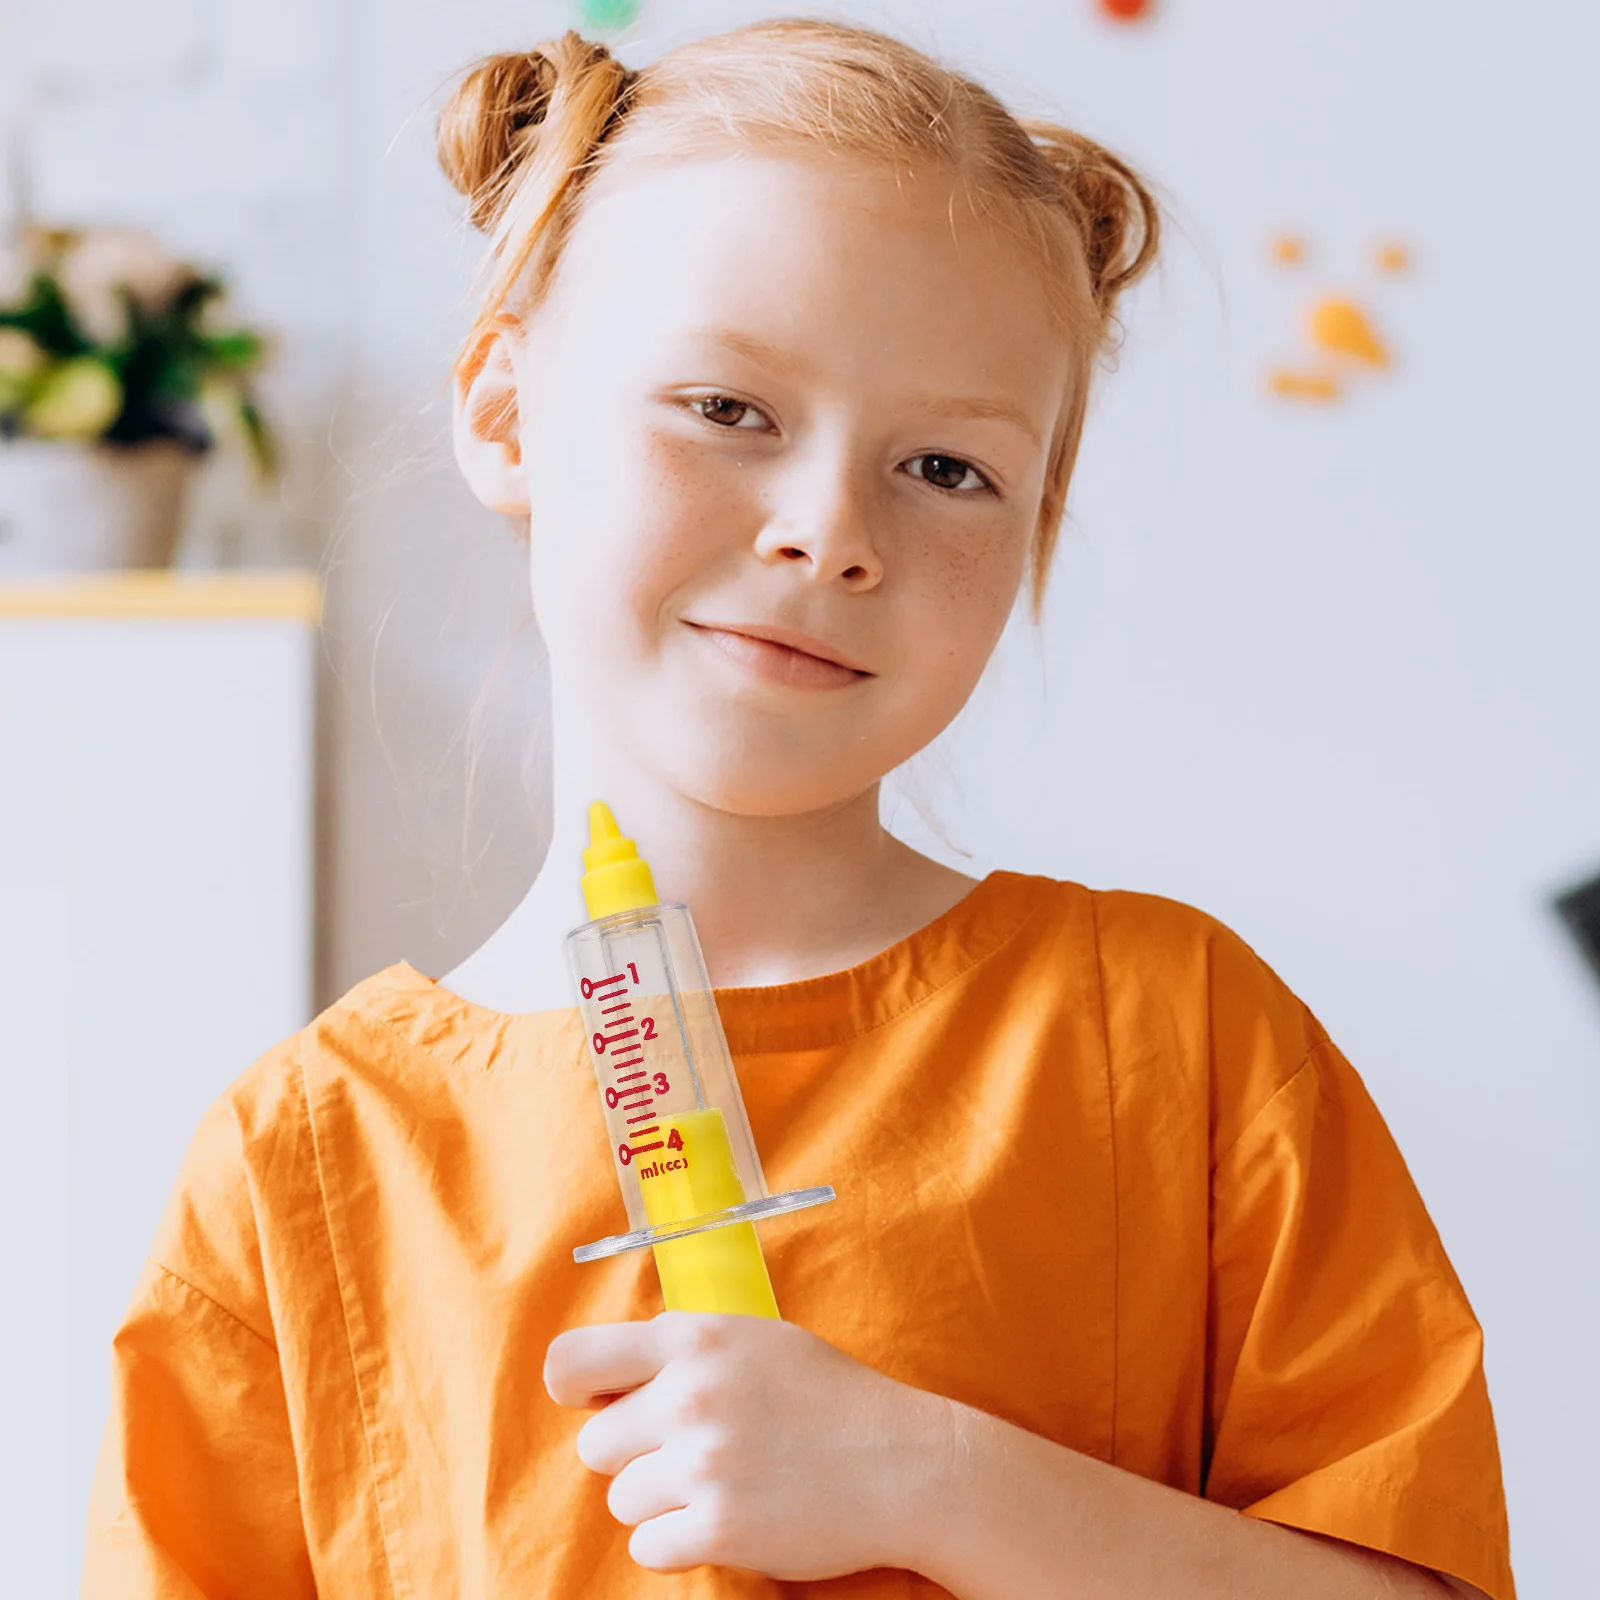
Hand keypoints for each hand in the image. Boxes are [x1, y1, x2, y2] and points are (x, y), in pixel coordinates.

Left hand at [544, 1311, 952, 1577]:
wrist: (904, 1463)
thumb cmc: (829, 1398)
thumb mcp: (756, 1341)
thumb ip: (684, 1350)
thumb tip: (604, 1380)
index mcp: (696, 1338)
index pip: (573, 1361)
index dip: (573, 1390)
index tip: (596, 1405)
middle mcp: (691, 1394)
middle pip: (596, 1446)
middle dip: (635, 1457)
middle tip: (692, 1455)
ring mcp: (703, 1462)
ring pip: (623, 1501)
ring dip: (662, 1503)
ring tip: (723, 1485)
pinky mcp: (718, 1526)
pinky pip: (649, 1547)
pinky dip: (681, 1542)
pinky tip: (729, 1518)